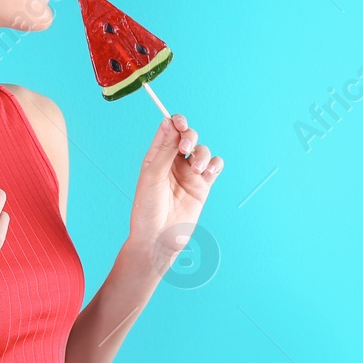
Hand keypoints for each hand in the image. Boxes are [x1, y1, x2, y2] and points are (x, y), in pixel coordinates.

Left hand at [128, 113, 223, 272]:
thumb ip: (164, 150)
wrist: (159, 240)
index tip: (179, 122)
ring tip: (196, 169)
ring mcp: (189, 175)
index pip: (168, 131)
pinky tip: (207, 172)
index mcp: (156, 157)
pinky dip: (214, 164)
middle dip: (190, 136)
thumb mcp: (153, 177)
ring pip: (203, 150)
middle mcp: (173, 163)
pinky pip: (214, 167)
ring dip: (202, 154)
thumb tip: (168, 122)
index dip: (176, 122)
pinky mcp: (202, 187)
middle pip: (188, 136)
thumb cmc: (148, 210)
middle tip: (186, 147)